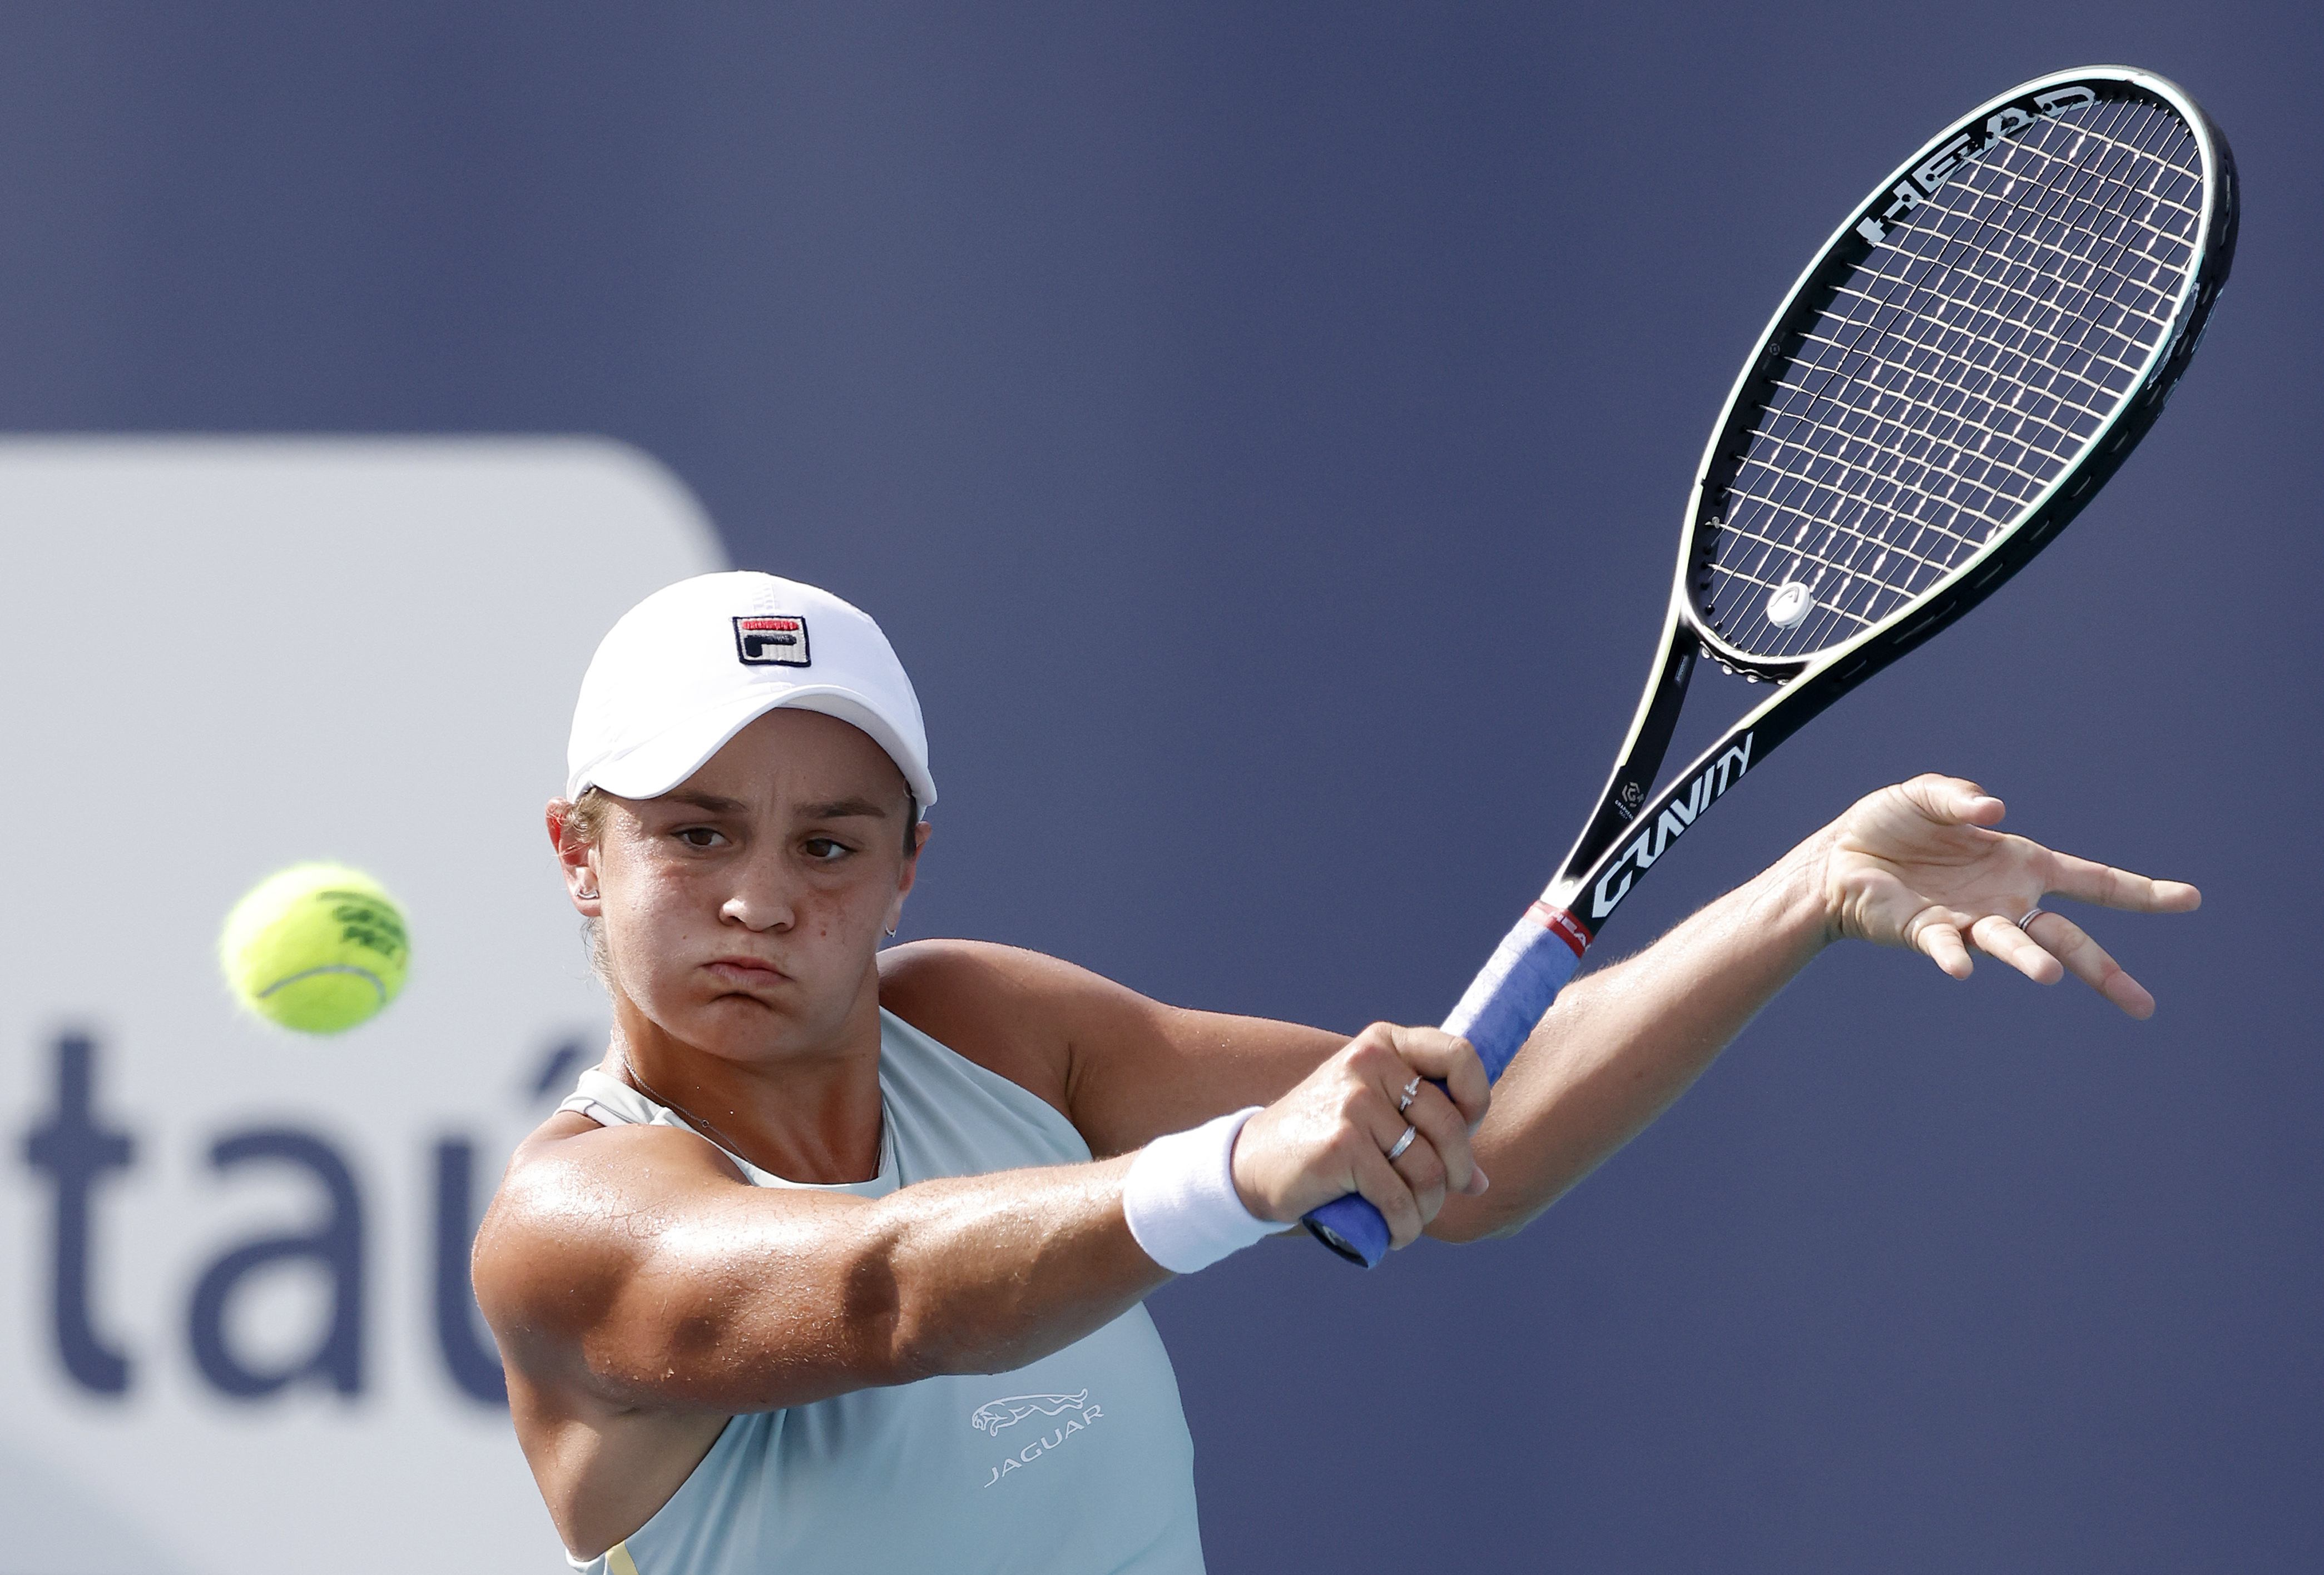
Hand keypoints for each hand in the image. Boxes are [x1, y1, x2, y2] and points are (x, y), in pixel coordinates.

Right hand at [1230, 1024, 1490, 1249]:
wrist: (1249, 1164)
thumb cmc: (1321, 1140)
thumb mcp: (1371, 1113)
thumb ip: (1423, 1131)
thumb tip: (1482, 1183)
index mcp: (1382, 1044)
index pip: (1460, 1055)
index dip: (1475, 1100)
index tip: (1464, 1132)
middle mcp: (1369, 1063)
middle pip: (1449, 1126)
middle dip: (1455, 1174)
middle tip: (1440, 1196)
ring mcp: (1354, 1102)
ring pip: (1428, 1169)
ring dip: (1428, 1208)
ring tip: (1411, 1219)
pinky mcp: (1342, 1145)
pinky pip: (1399, 1196)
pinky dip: (1404, 1226)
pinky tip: (1395, 1234)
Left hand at [1819, 773, 2199, 1017]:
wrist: (1835, 857)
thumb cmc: (1890, 826)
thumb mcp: (1926, 796)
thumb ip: (1960, 797)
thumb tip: (1995, 810)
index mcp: (2020, 865)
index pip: (2093, 880)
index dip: (2139, 891)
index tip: (2189, 900)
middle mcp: (2005, 901)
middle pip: (2068, 940)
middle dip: (2106, 972)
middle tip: (2143, 1006)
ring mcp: (1970, 923)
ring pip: (2014, 947)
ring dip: (2030, 962)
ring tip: (2048, 977)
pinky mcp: (1927, 934)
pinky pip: (1947, 947)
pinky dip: (1954, 955)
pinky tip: (1962, 967)